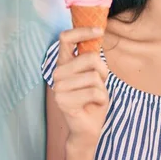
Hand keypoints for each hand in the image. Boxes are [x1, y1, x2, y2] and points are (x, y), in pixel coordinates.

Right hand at [53, 27, 109, 144]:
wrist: (88, 128)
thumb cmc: (93, 98)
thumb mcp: (95, 74)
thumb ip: (92, 57)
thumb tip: (97, 33)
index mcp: (64, 63)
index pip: (66, 38)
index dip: (82, 31)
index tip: (99, 31)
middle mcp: (57, 73)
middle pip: (90, 58)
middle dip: (103, 71)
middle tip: (99, 83)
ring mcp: (58, 88)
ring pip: (94, 77)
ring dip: (102, 88)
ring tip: (94, 96)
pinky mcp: (63, 101)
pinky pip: (94, 92)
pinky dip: (102, 99)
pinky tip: (94, 105)